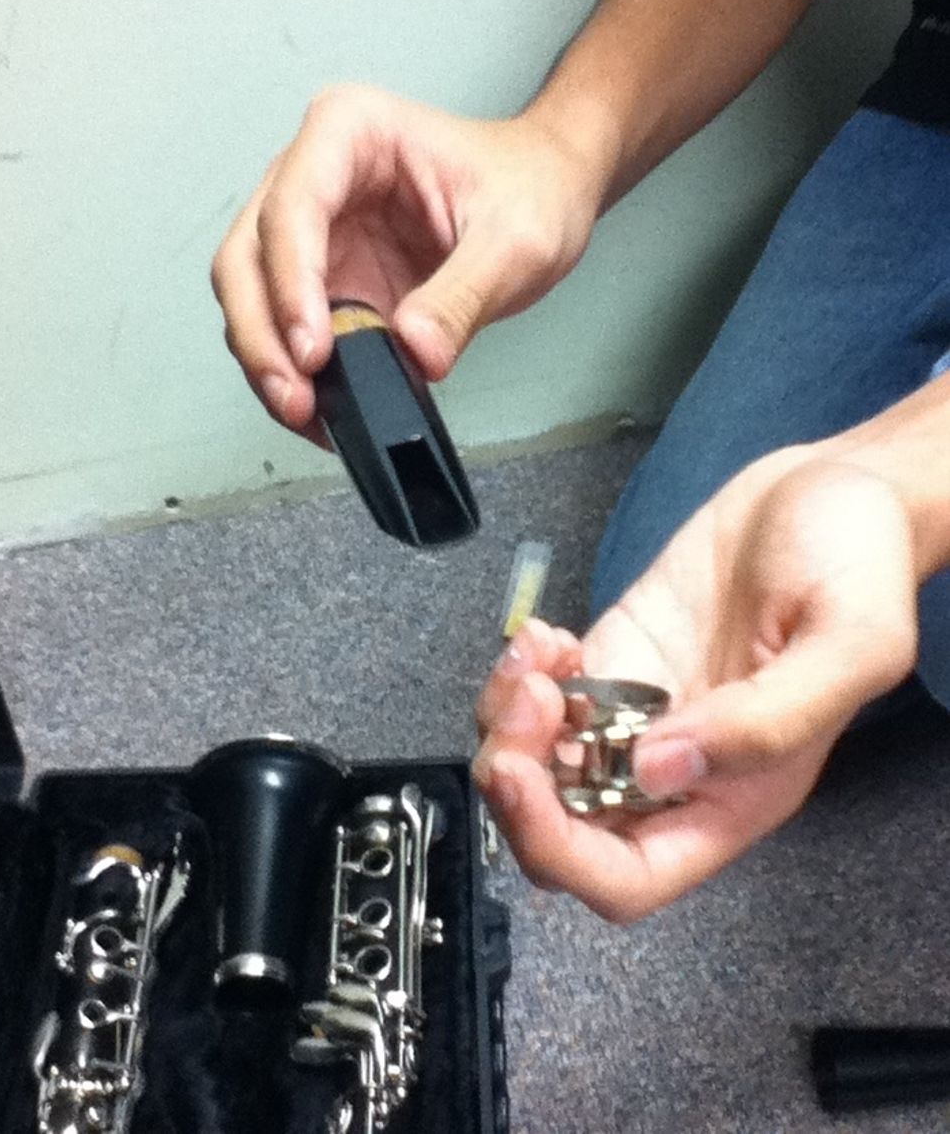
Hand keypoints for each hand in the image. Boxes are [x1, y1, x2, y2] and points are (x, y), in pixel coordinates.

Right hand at [211, 84, 601, 438]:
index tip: (315, 349)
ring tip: (305, 411)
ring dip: (266, 358)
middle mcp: (314, 173)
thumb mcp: (516, 241)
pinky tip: (320, 407)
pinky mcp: (324, 277)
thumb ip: (463, 297)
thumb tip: (415, 353)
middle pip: (248, 254)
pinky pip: (283, 326)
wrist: (545, 192)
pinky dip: (292, 370)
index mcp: (351, 132)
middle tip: (296, 396)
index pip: (293, 206)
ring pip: (250, 295)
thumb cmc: (529, 186)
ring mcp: (312, 229)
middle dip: (262, 333)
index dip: (291, 282)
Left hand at [473, 448, 918, 920]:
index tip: (529, 785)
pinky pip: (539, 697)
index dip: (564, 853)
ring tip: (537, 656)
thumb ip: (768, 721)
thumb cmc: (861, 565)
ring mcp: (634, 711)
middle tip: (529, 700)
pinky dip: (518, 675)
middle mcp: (674, 770)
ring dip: (509, 722)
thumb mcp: (851, 640)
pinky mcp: (612, 658)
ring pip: (537, 764)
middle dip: (517, 783)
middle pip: (561, 828)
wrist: (834, 491)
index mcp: (733, 796)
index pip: (628, 878)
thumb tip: (656, 770)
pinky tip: (546, 636)